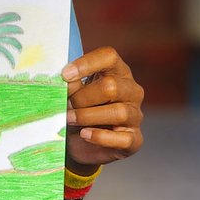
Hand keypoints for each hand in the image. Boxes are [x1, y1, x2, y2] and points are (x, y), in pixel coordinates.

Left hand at [61, 46, 143, 170]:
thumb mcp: (73, 93)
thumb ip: (72, 85)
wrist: (79, 142)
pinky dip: (100, 137)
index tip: (64, 75)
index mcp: (117, 72)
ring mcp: (135, 115)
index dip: (86, 63)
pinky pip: (122, 139)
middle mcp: (131, 91)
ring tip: (69, 119)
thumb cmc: (77, 109)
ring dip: (87, 116)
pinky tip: (84, 134)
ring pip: (118, 112)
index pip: (109, 57)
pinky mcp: (134, 139)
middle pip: (111, 86)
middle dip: (82, 97)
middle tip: (66, 105)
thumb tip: (66, 81)